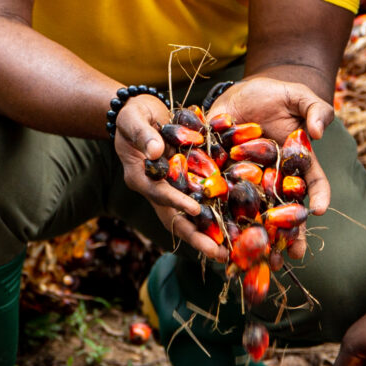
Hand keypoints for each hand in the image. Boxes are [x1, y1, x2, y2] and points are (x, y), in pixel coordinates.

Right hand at [113, 92, 225, 261]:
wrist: (139, 112)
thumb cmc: (134, 114)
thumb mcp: (133, 118)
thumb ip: (143, 134)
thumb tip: (155, 152)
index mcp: (139, 176)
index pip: (157, 193)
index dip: (175, 201)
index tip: (194, 208)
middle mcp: (154, 189)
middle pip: (172, 218)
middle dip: (194, 237)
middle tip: (216, 252)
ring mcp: (168, 190)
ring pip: (185, 219)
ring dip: (205, 235)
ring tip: (227, 251)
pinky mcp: (182, 185)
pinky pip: (197, 206)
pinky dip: (211, 219)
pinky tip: (232, 228)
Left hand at [205, 76, 334, 260]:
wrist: (243, 93)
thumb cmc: (278, 95)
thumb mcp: (300, 97)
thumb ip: (316, 110)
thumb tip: (319, 131)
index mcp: (297, 164)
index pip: (314, 184)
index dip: (318, 197)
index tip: (318, 210)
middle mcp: (275, 179)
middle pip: (285, 211)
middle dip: (289, 234)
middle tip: (292, 255)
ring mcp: (250, 181)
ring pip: (254, 214)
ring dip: (255, 237)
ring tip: (256, 260)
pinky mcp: (223, 177)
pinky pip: (222, 198)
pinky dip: (219, 218)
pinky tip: (217, 239)